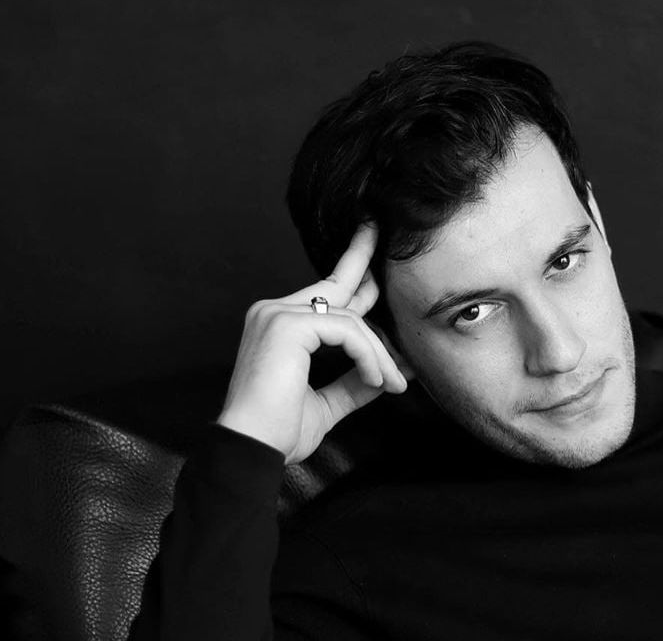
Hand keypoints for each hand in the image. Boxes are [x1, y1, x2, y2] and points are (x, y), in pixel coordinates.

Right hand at [217, 224, 409, 463]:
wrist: (250, 451)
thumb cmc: (278, 432)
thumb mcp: (327, 403)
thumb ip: (355, 383)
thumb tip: (391, 372)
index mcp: (280, 327)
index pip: (326, 296)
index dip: (356, 280)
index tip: (378, 269)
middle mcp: (275, 311)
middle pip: (335, 282)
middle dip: (363, 259)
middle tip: (380, 230)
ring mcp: (278, 314)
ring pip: (352, 319)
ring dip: (381, 352)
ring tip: (395, 382)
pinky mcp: (288, 325)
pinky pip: (348, 331)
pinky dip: (369, 355)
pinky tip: (378, 379)